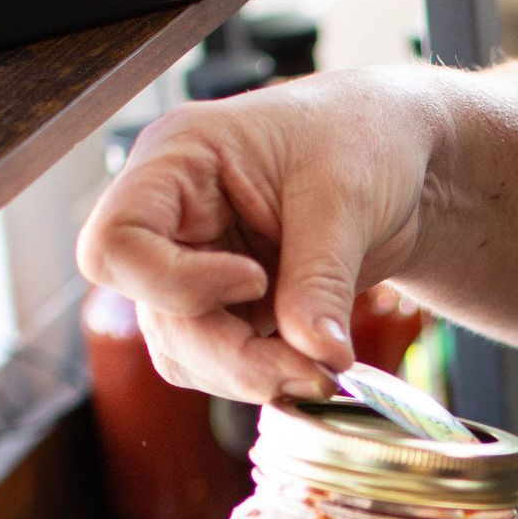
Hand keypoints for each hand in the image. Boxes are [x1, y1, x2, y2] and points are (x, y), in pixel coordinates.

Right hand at [76, 70, 440, 401]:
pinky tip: (314, 370)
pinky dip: (264, 378)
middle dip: (234, 356)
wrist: (403, 162)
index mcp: (177, 163)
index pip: (115, 245)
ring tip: (324, 372)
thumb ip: (321, 279)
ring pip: (184, 352)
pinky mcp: (228, 305)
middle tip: (316, 372)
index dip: (174, 284)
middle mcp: (172, 218)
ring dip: (251, 376)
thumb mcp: (346, 198)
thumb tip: (317, 356)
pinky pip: (220, 363)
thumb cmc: (364, 139)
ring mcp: (195, 266)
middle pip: (157, 315)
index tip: (256, 279)